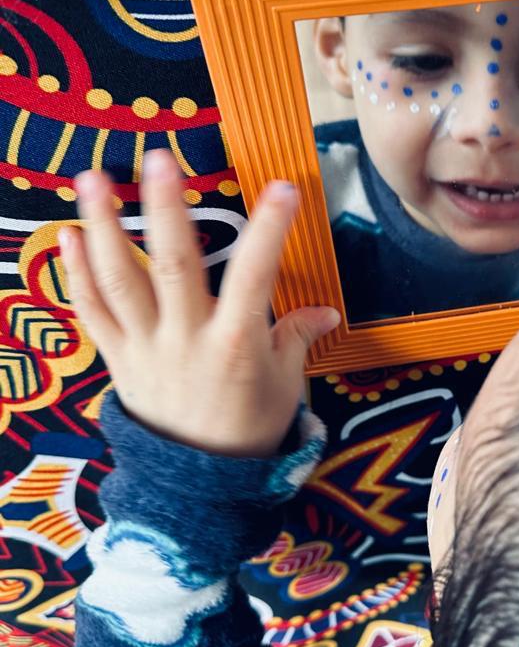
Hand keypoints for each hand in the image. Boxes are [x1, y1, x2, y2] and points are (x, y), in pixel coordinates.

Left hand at [58, 149, 339, 458]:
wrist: (200, 486)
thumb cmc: (249, 431)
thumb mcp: (286, 386)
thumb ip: (296, 339)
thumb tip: (324, 310)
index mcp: (237, 345)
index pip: (257, 276)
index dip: (270, 231)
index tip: (283, 188)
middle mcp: (187, 340)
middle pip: (173, 266)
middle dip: (166, 209)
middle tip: (160, 159)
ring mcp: (145, 348)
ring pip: (119, 281)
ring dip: (103, 226)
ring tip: (93, 178)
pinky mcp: (117, 360)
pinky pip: (91, 313)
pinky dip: (75, 274)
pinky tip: (67, 234)